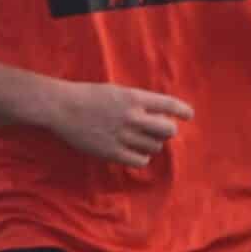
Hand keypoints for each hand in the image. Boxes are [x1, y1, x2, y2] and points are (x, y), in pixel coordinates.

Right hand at [45, 82, 193, 166]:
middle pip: (168, 130)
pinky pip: (140, 160)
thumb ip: (138, 101)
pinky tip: (134, 153)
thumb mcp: (117, 91)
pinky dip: (141, 158)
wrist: (62, 107)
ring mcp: (123, 135)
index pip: (169, 104)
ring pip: (155, 147)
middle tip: (159, 131)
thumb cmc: (88, 96)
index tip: (189, 115)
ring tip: (141, 141)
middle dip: (167, 131)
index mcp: (134, 98)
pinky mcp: (112, 152)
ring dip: (152, 144)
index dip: (183, 111)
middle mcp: (132, 117)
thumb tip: (159, 114)